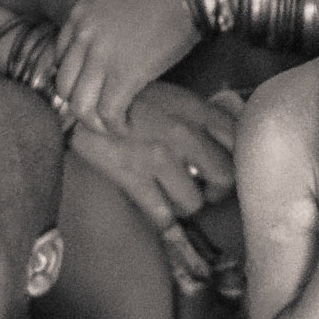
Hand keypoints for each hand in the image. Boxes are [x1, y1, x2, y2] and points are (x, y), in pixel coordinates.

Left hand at [54, 0, 198, 129]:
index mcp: (78, 16)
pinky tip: (127, 125)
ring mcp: (101, 58)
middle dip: (81, 106)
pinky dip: (116, 127)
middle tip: (101, 112)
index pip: (58, 60)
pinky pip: (108, 113)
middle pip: (65, 88)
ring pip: (81, 107)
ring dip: (96, 123)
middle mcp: (82, 37)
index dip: (74, 81)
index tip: (92, 89)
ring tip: (113, 124)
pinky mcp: (124, 76)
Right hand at [68, 80, 235, 233]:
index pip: (238, 142)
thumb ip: (201, 117)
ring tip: (177, 198)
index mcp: (195, 110)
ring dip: (186, 205)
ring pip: (194, 202)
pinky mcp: (135, 178)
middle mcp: (184, 135)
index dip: (237, 160)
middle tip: (206, 190)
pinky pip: (163, 216)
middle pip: (225, 178)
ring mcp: (159, 158)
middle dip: (217, 189)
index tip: (226, 167)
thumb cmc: (128, 102)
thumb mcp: (171, 96)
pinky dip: (165, 221)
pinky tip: (162, 215)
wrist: (79, 108)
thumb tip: (226, 143)